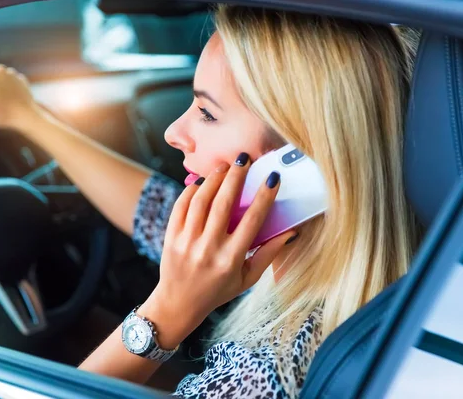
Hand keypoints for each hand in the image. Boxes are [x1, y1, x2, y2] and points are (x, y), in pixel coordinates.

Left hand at [139, 154, 297, 348]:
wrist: (178, 304)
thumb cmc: (218, 291)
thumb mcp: (247, 279)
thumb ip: (268, 255)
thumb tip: (290, 232)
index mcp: (231, 259)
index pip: (252, 221)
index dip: (264, 197)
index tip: (273, 178)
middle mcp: (208, 249)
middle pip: (223, 203)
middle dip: (235, 176)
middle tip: (243, 158)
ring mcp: (187, 242)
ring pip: (201, 200)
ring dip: (213, 178)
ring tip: (224, 166)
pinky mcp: (171, 236)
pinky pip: (181, 206)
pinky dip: (191, 190)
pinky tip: (202, 181)